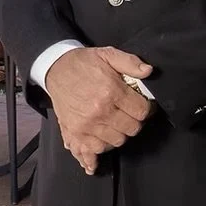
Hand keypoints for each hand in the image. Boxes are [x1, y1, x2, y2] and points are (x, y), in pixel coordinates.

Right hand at [45, 46, 153, 174]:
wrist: (57, 69)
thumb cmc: (85, 63)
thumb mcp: (109, 54)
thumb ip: (130, 62)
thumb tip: (149, 71)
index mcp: (111, 92)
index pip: (141, 111)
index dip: (147, 109)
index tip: (145, 106)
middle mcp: (100, 111)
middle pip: (131, 129)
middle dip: (135, 122)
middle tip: (131, 114)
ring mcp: (87, 125)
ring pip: (116, 141)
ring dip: (120, 134)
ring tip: (118, 124)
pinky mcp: (75, 133)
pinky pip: (93, 150)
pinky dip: (100, 151)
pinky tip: (101, 149)